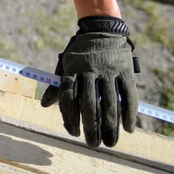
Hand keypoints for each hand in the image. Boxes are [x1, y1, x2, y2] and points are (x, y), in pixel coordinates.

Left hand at [41, 16, 139, 147]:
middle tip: (92, 144)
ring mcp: (109, 70)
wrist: (101, 29)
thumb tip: (45, 106)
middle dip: (91, 128)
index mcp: (72, 69)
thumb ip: (57, 86)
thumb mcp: (65, 64)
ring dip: (110, 126)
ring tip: (110, 142)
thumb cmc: (80, 52)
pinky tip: (128, 129)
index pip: (69, 98)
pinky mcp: (125, 71)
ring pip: (110, 104)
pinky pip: (129, 96)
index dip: (70, 118)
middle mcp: (90, 71)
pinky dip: (129, 114)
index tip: (74, 133)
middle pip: (90, 105)